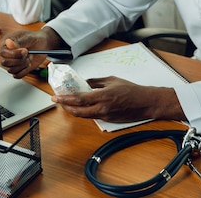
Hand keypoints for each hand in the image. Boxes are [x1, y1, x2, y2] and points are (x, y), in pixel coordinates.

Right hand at [0, 28, 60, 77]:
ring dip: (23, 65)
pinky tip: (29, 64)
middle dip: (19, 60)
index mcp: (7, 44)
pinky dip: (24, 71)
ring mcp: (12, 62)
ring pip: (11, 70)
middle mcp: (7, 54)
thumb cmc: (35, 39)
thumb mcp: (29, 38)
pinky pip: (17, 75)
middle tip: (28, 54)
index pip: (2, 52)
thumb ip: (19, 42)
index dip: (14, 53)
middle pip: (5, 62)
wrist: (43, 45)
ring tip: (29, 57)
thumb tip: (8, 43)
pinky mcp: (17, 69)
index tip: (25, 50)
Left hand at [51, 76, 184, 122]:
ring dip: (74, 110)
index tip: (56, 97)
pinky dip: (84, 112)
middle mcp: (102, 108)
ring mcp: (105, 116)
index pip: (78, 99)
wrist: (145, 103)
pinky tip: (82, 107)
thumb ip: (96, 81)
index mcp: (102, 96)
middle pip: (78, 111)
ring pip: (84, 116)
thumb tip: (84, 82)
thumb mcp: (111, 80)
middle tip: (58, 101)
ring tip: (67, 104)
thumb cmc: (131, 90)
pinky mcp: (108, 120)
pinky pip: (92, 117)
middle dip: (65, 107)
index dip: (65, 99)